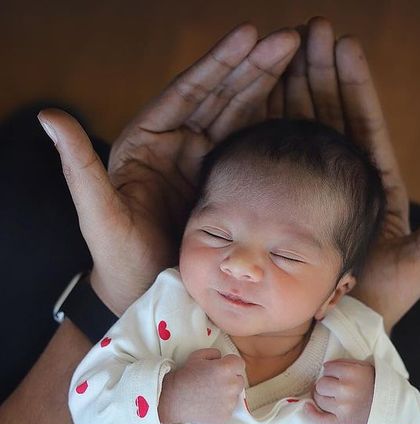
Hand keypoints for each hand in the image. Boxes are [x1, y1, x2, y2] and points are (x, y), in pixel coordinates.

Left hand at [38, 24, 298, 315]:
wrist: (142, 289)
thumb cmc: (117, 256)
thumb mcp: (97, 213)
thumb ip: (80, 165)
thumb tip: (48, 114)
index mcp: (146, 143)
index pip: (186, 94)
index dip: (218, 64)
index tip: (249, 34)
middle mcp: (175, 145)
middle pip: (218, 97)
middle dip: (252, 67)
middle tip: (289, 39)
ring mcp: (200, 162)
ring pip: (237, 115)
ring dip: (266, 87)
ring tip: (299, 58)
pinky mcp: (220, 181)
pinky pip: (247, 148)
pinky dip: (270, 125)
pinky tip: (294, 107)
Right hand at [158, 348, 244, 423]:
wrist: (173, 399)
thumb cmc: (185, 375)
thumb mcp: (198, 356)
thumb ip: (215, 353)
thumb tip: (223, 358)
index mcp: (226, 368)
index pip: (240, 363)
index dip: (230, 365)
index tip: (221, 369)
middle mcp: (231, 385)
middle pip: (239, 380)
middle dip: (230, 379)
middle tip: (214, 382)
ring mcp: (230, 403)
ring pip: (235, 395)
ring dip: (227, 393)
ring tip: (210, 394)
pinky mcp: (226, 416)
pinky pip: (229, 408)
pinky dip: (222, 407)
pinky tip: (209, 404)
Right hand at [279, 17, 419, 331]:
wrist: (324, 328)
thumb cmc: (368, 302)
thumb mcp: (414, 266)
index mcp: (371, 187)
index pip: (362, 127)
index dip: (354, 87)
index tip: (342, 46)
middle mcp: (335, 184)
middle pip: (328, 118)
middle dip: (318, 74)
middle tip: (307, 32)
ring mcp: (300, 191)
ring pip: (297, 131)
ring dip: (290, 90)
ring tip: (281, 50)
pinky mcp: (270, 202)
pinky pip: (266, 160)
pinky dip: (261, 127)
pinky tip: (256, 98)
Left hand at [304, 359, 374, 423]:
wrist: (391, 407)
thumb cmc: (374, 384)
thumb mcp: (362, 366)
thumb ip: (342, 364)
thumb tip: (323, 367)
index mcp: (353, 373)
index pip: (327, 368)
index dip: (332, 371)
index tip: (340, 375)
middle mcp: (346, 390)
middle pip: (320, 384)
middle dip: (327, 384)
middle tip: (337, 387)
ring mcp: (343, 408)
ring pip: (318, 398)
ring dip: (323, 396)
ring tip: (334, 396)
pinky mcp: (342, 422)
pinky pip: (319, 419)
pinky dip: (311, 414)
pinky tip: (307, 406)